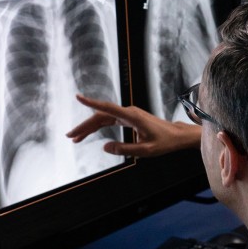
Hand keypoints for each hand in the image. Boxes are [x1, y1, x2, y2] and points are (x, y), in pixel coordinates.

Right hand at [67, 95, 200, 157]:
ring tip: (75, 138)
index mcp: (132, 116)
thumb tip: (105, 147)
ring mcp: (128, 114)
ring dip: (89, 128)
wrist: (176, 136)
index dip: (92, 103)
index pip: (108, 108)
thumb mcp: (146, 150)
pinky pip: (109, 121)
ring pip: (103, 119)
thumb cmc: (164, 142)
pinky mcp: (128, 118)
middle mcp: (128, 112)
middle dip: (84, 126)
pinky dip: (98, 127)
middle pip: (100, 116)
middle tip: (70, 137)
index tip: (78, 97)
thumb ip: (125, 149)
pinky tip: (89, 134)